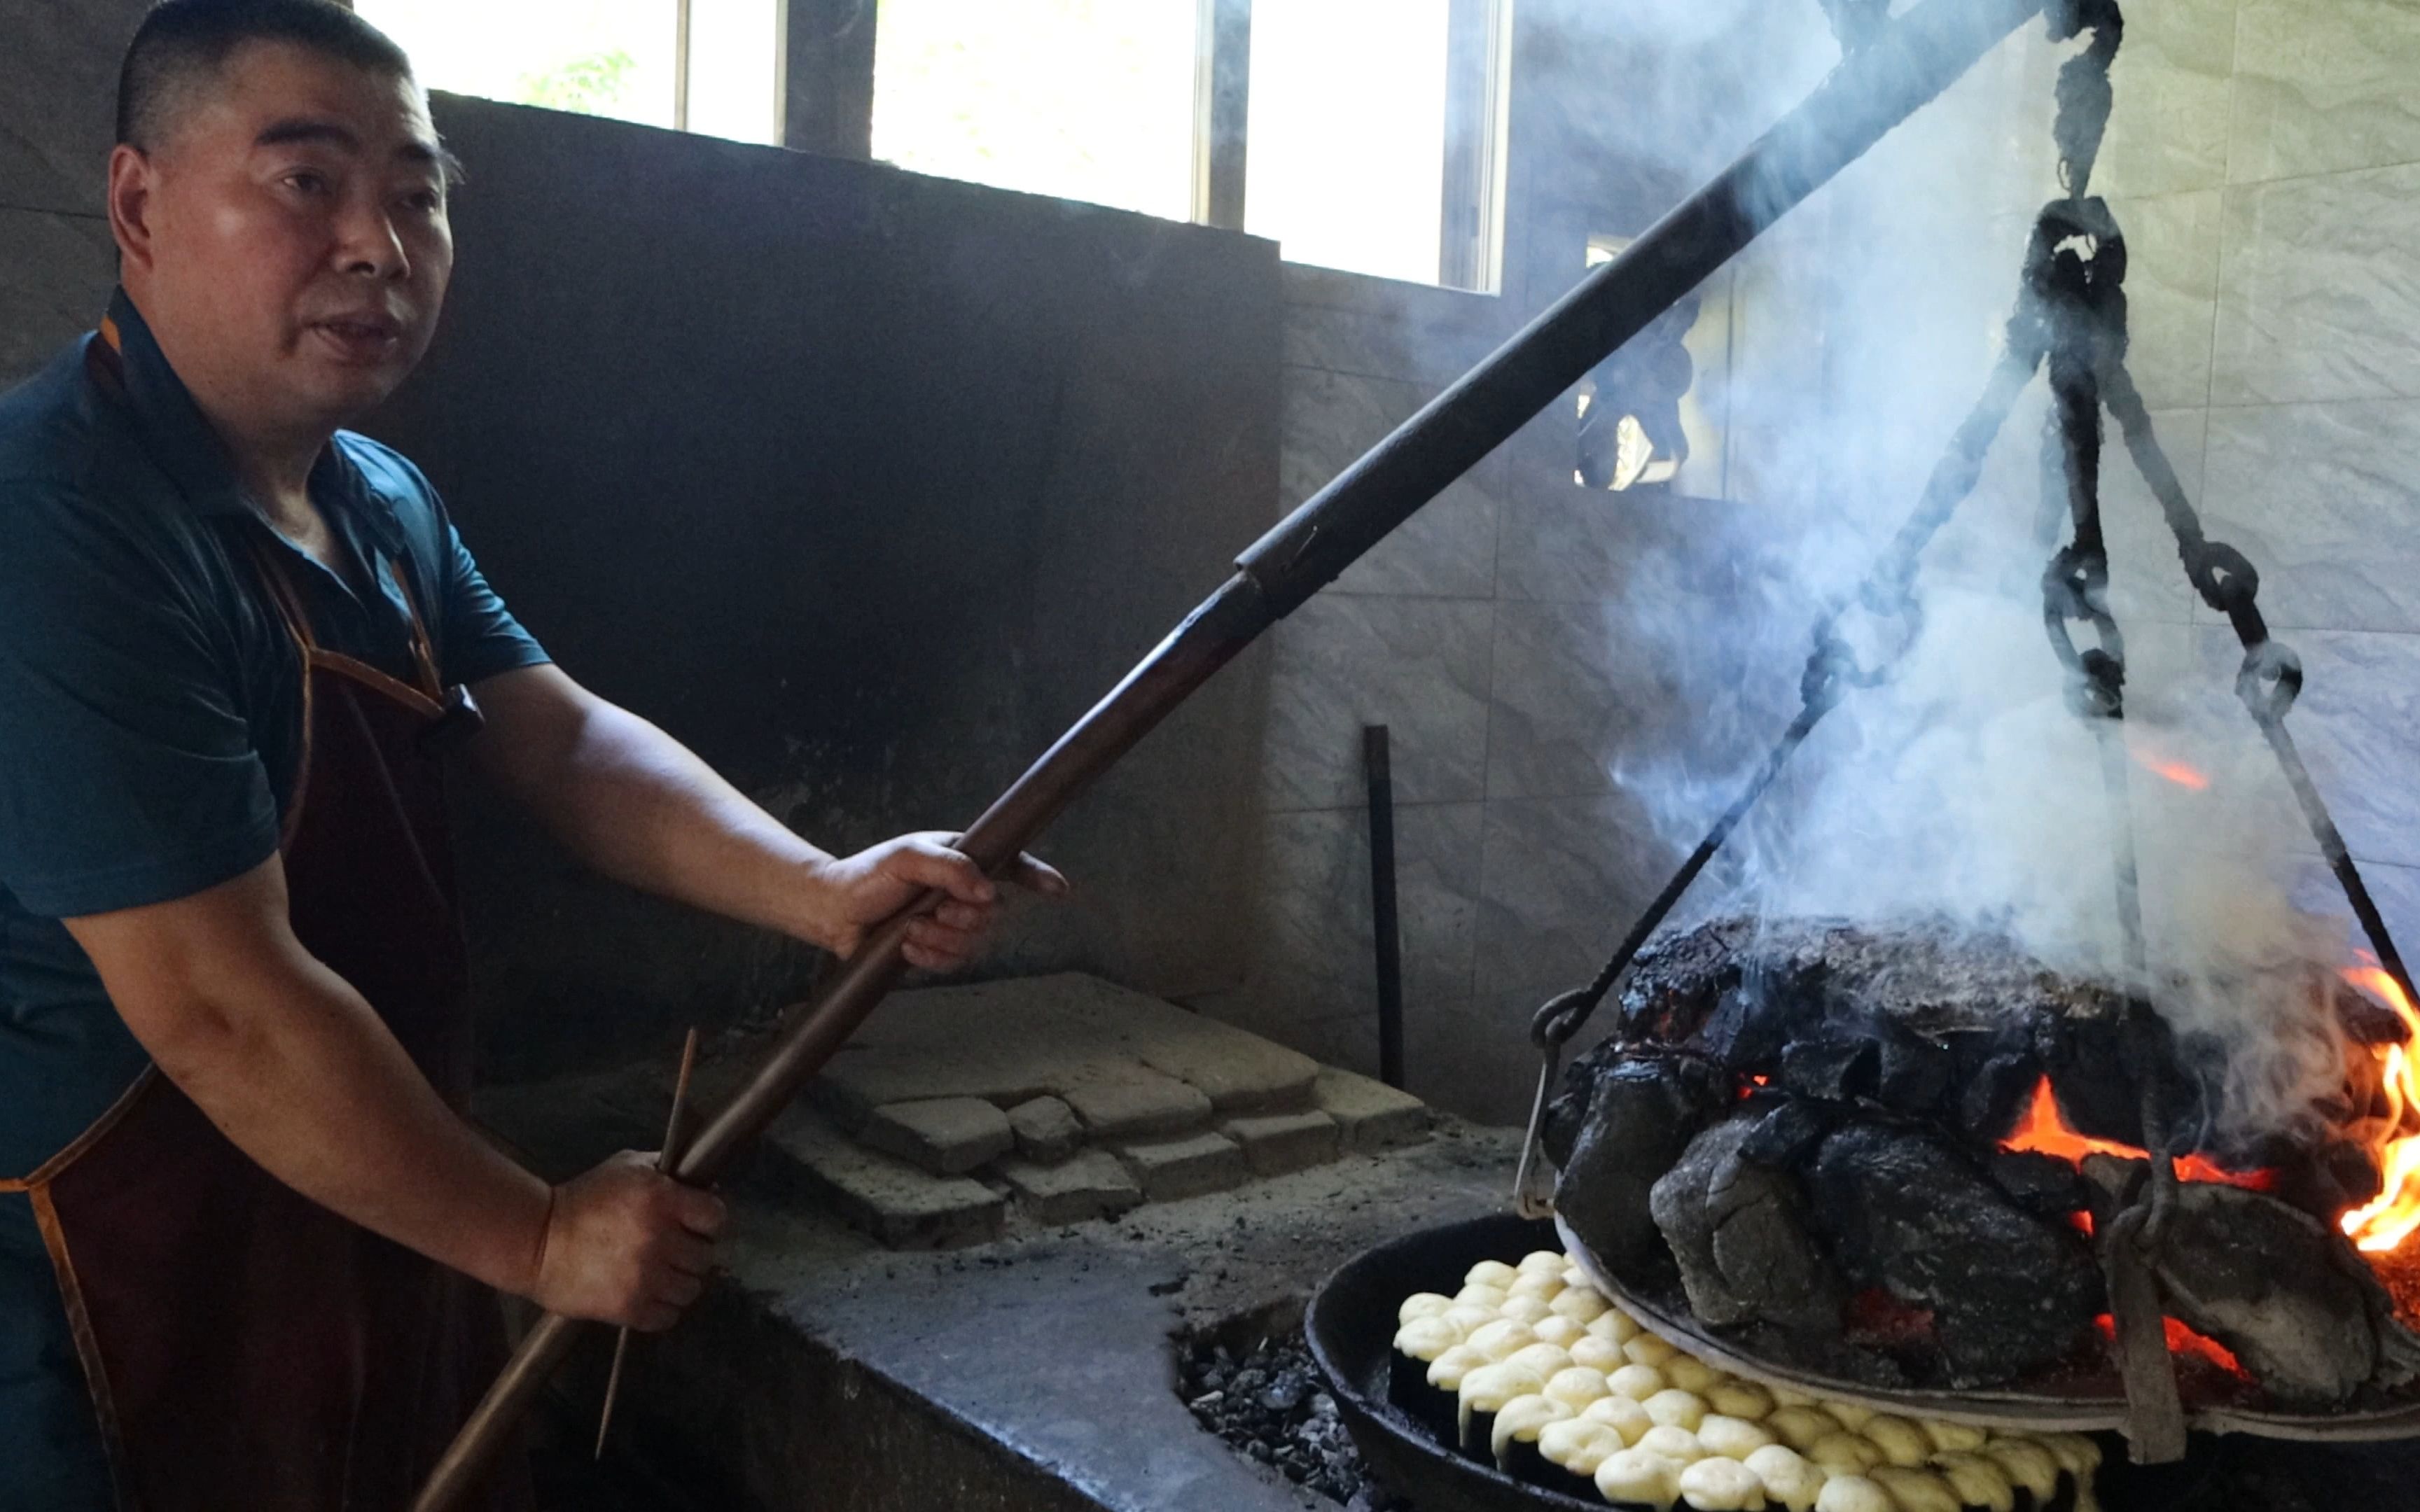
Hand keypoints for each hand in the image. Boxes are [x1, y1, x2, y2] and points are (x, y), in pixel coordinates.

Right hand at [529, 1150, 726, 1331]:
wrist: (536, 1241)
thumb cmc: (582, 1200)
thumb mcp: (625, 1168)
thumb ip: (664, 1172)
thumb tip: (697, 1180)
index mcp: (662, 1200)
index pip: (716, 1217)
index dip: (708, 1220)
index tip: (696, 1223)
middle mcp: (660, 1239)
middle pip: (706, 1256)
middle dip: (692, 1252)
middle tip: (674, 1250)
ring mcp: (646, 1277)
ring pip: (691, 1290)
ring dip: (679, 1282)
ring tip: (660, 1274)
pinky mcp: (630, 1308)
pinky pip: (668, 1317)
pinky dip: (662, 1309)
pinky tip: (648, 1295)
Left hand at [809, 832, 1068, 969]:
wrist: (834, 911)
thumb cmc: (869, 875)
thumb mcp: (908, 858)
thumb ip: (951, 868)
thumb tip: (987, 891)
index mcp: (963, 859)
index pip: (1011, 865)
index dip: (1038, 877)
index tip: (1058, 890)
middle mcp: (963, 890)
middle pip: (995, 913)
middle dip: (964, 917)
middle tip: (932, 910)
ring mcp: (952, 922)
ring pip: (975, 941)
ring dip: (942, 938)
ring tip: (910, 929)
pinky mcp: (938, 949)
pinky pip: (955, 963)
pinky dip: (932, 958)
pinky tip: (909, 948)